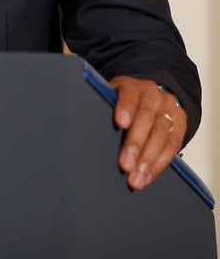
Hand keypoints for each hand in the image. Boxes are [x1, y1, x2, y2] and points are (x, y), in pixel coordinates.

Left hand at [111, 75, 185, 189]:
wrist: (151, 95)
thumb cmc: (124, 101)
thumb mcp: (112, 97)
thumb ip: (105, 108)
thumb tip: (84, 129)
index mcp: (131, 85)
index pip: (129, 93)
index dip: (125, 107)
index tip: (120, 123)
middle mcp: (152, 94)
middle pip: (146, 118)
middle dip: (135, 144)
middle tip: (125, 165)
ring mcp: (169, 108)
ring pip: (161, 135)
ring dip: (148, 160)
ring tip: (136, 178)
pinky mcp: (180, 123)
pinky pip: (173, 146)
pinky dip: (159, 164)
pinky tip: (147, 176)